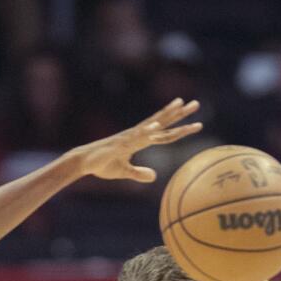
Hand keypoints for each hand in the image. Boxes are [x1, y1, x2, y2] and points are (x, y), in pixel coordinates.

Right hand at [71, 98, 201, 183]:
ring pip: (152, 124)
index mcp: (140, 140)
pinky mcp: (121, 142)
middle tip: (196, 104)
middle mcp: (137, 134)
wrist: (83, 161)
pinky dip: (147, 131)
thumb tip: (154, 176)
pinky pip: (137, 136)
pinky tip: (157, 126)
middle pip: (163, 122)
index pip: (164, 133)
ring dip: (166, 115)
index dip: (180, 128)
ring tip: (180, 104)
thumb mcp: (124, 171)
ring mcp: (129, 136)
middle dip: (180, 113)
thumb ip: (139, 173)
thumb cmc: (102, 164)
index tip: (196, 122)